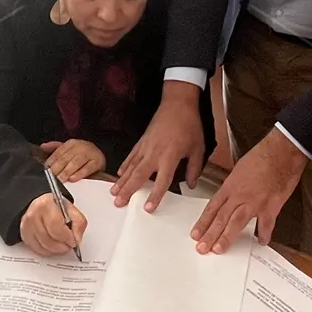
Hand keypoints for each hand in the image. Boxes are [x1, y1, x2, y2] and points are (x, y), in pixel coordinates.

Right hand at [19, 193, 87, 256]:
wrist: (42, 205)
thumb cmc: (56, 207)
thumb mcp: (71, 209)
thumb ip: (79, 223)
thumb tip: (76, 239)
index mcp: (46, 205)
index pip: (56, 228)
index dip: (66, 238)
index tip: (73, 240)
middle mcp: (33, 215)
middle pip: (49, 240)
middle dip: (62, 246)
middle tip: (69, 245)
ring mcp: (27, 226)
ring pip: (43, 246)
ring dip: (55, 250)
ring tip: (62, 245)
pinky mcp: (25, 235)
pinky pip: (37, 250)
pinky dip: (47, 251)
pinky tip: (53, 246)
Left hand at [40, 139, 105, 182]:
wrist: (99, 155)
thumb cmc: (82, 153)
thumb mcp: (69, 149)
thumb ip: (55, 148)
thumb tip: (42, 146)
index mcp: (71, 143)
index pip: (58, 153)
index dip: (50, 163)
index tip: (45, 172)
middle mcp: (80, 146)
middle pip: (65, 159)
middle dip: (57, 169)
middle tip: (51, 178)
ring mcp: (89, 153)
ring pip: (75, 163)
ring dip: (66, 172)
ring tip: (60, 180)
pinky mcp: (98, 161)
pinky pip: (88, 168)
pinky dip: (80, 174)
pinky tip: (73, 179)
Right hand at [112, 81, 204, 210]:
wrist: (178, 103)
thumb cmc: (190, 125)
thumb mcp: (198, 148)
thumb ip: (194, 168)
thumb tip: (190, 184)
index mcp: (170, 156)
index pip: (162, 181)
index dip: (155, 195)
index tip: (147, 208)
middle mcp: (155, 153)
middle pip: (139, 175)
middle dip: (128, 190)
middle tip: (118, 203)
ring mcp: (146, 146)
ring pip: (131, 167)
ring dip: (122, 180)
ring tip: (114, 192)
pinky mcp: (142, 140)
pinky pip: (132, 155)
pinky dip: (125, 165)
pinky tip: (120, 174)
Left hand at [191, 127, 307, 254]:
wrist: (281, 151)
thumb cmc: (262, 156)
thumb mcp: (240, 169)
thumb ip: (234, 186)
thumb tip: (231, 197)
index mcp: (231, 186)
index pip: (212, 207)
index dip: (203, 222)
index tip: (196, 234)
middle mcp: (240, 195)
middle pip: (221, 218)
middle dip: (210, 234)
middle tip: (202, 247)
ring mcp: (255, 202)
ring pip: (237, 222)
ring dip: (227, 237)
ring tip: (219, 249)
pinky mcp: (271, 206)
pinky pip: (266, 224)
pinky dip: (264, 234)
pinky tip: (261, 242)